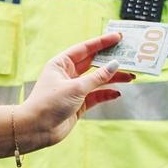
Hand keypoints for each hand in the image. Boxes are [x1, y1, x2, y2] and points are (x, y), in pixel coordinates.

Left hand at [0, 32, 134, 154]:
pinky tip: (118, 92)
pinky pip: (96, 95)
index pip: (85, 49)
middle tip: (129, 56)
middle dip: (111, 61)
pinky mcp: (79, 104)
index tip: (119, 37)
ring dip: (113, 78)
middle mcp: (68, 74)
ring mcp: (74, 89)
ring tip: (130, 76)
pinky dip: (107, 94)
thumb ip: (97, 77)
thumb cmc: (49, 104)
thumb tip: (115, 65)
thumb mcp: (76, 87)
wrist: (36, 129)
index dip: (102, 42)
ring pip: (98, 80)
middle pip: (94, 63)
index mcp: (61, 64)